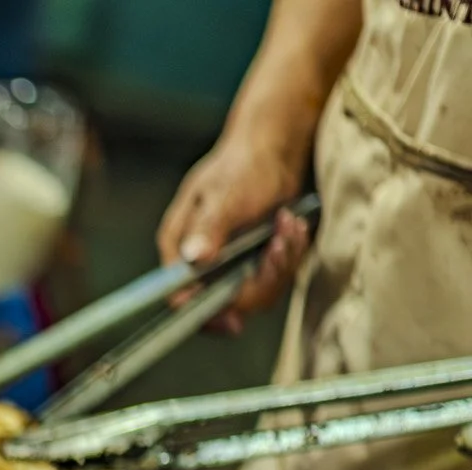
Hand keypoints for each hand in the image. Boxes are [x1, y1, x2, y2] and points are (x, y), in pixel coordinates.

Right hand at [157, 131, 311, 332]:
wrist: (274, 149)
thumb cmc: (242, 165)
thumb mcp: (224, 195)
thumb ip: (209, 228)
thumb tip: (193, 258)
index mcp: (179, 247)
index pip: (180, 295)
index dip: (204, 312)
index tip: (233, 319)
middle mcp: (200, 262)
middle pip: (224, 302)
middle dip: (260, 279)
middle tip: (278, 245)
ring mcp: (228, 264)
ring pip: (255, 293)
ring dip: (280, 264)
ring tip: (289, 226)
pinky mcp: (253, 262)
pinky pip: (273, 280)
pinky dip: (288, 256)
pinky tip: (292, 227)